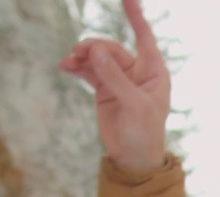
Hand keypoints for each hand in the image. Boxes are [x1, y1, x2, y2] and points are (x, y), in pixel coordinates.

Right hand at [57, 0, 169, 169]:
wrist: (134, 157)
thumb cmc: (144, 133)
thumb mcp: (133, 105)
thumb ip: (115, 78)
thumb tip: (96, 51)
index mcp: (153, 71)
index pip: (144, 36)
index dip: (135, 16)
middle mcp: (137, 72)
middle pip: (112, 48)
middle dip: (94, 48)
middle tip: (78, 53)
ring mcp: (119, 79)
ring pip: (98, 58)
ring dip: (82, 56)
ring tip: (68, 61)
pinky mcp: (105, 89)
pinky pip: (89, 71)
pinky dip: (77, 67)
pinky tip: (65, 66)